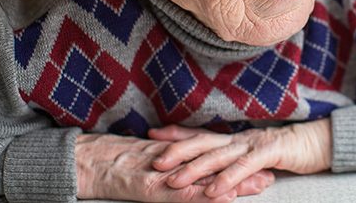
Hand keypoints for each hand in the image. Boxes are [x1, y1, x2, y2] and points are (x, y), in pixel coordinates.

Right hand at [75, 133, 273, 202]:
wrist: (85, 163)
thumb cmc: (113, 164)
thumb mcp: (147, 164)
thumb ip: (169, 165)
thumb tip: (187, 172)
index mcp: (176, 159)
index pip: (211, 163)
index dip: (235, 166)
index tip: (260, 168)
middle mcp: (175, 164)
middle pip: (214, 168)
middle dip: (242, 174)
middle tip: (270, 176)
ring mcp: (165, 174)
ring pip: (205, 178)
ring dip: (233, 183)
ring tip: (258, 185)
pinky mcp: (152, 187)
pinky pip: (181, 193)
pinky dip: (202, 196)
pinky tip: (222, 197)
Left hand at [148, 118, 331, 199]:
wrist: (316, 143)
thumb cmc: (283, 150)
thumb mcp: (251, 154)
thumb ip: (231, 157)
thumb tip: (208, 164)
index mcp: (233, 139)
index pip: (200, 134)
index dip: (175, 134)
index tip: (150, 135)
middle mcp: (239, 139)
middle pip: (203, 143)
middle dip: (177, 152)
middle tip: (155, 163)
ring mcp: (253, 144)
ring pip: (219, 156)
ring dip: (195, 169)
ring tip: (175, 181)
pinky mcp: (270, 153)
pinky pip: (245, 166)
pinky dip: (227, 178)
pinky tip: (213, 190)